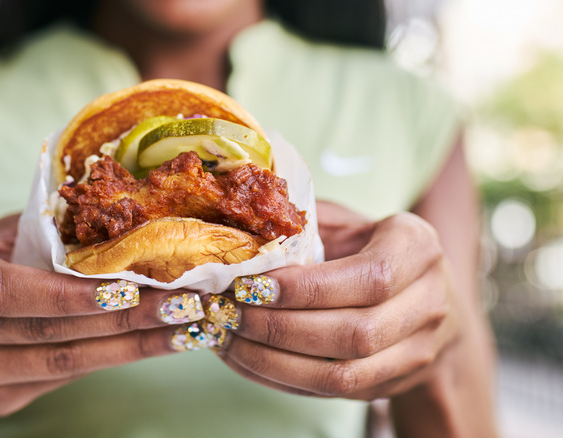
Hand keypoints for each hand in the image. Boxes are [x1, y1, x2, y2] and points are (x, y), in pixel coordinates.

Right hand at [0, 215, 186, 422]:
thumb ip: (38, 235)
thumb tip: (121, 223)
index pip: (4, 288)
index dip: (70, 292)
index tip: (131, 283)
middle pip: (44, 331)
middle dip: (123, 317)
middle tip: (183, 302)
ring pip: (60, 363)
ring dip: (130, 346)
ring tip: (183, 328)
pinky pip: (59, 381)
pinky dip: (110, 361)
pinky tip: (150, 346)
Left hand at [216, 202, 459, 399]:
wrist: (420, 294)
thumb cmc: (365, 245)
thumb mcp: (343, 221)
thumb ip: (302, 224)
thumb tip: (238, 236)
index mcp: (417, 248)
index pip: (370, 278)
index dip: (307, 289)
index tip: (253, 286)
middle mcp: (428, 302)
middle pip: (356, 333)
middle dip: (281, 328)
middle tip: (229, 313)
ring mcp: (415, 351)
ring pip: (343, 375)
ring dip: (274, 362)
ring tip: (228, 339)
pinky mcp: (390, 385)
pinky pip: (330, 393)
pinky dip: (279, 379)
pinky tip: (243, 359)